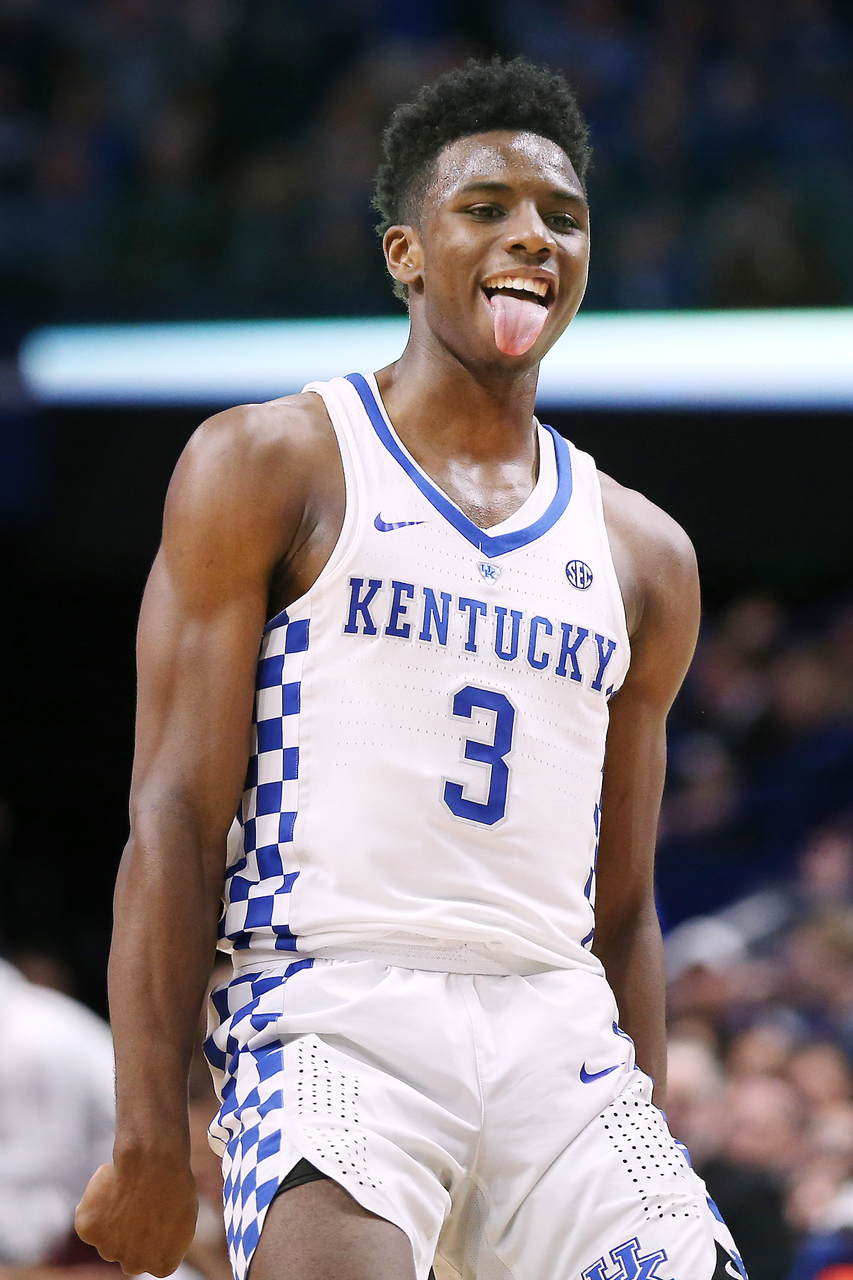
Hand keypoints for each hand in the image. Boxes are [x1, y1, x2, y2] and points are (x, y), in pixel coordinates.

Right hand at [75, 1160, 197, 1277]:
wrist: (153, 1165)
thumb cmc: (174, 1184)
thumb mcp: (185, 1216)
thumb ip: (167, 1236)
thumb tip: (156, 1236)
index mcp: (163, 1265)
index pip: (155, 1259)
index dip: (155, 1234)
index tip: (158, 1213)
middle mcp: (134, 1266)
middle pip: (129, 1256)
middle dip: (132, 1236)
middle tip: (138, 1204)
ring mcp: (108, 1251)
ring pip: (107, 1238)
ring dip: (113, 1220)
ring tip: (127, 1190)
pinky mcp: (88, 1232)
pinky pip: (89, 1217)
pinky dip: (95, 1202)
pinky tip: (110, 1184)